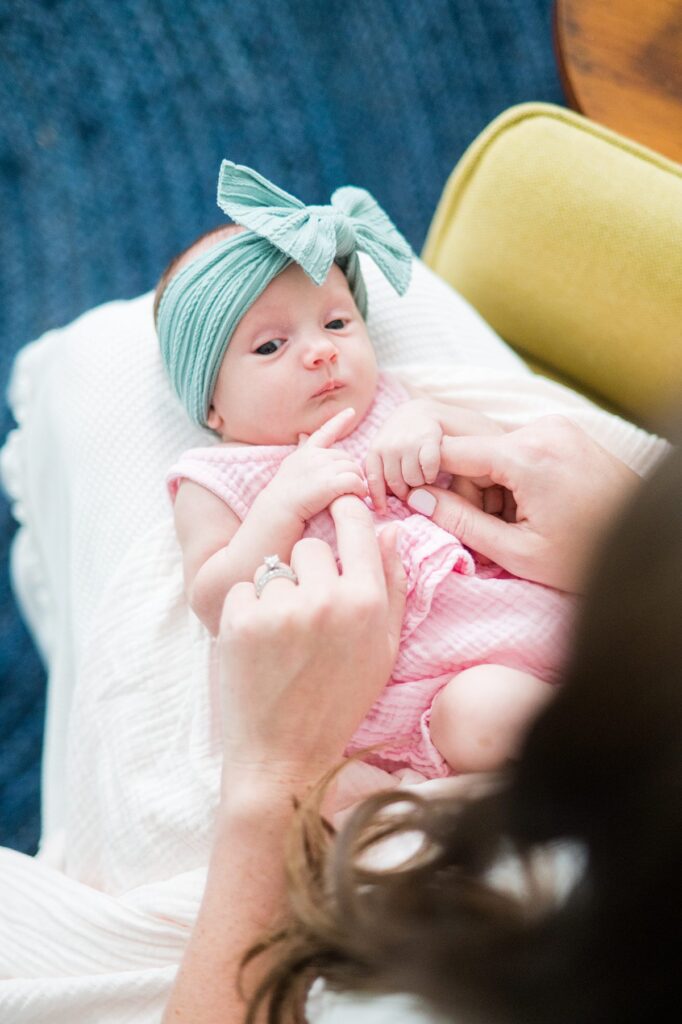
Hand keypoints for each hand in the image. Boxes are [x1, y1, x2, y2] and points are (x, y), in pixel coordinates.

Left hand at [218, 496, 406, 788]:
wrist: (284, 755)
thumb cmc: (339, 701)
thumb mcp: (383, 649)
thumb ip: (392, 586)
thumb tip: (390, 528)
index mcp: (366, 603)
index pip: (355, 523)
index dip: (343, 513)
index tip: (335, 515)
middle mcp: (326, 599)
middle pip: (310, 545)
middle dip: (307, 570)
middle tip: (308, 614)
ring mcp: (281, 610)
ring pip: (274, 566)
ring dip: (276, 592)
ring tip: (283, 636)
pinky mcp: (241, 621)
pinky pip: (244, 588)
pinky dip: (247, 610)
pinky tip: (259, 645)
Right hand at [265, 407, 366, 521]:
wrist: (277, 512)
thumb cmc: (283, 495)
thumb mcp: (291, 466)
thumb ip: (301, 451)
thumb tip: (303, 435)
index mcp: (306, 452)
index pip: (324, 432)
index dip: (339, 421)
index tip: (351, 411)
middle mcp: (314, 456)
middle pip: (346, 457)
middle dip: (350, 471)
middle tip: (350, 486)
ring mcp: (321, 468)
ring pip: (353, 468)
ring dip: (357, 481)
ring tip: (354, 493)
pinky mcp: (329, 483)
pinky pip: (355, 481)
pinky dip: (360, 489)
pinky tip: (357, 496)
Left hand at [365, 398, 442, 511]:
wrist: (420, 412)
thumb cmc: (400, 439)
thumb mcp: (383, 450)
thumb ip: (380, 469)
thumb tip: (376, 501)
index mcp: (376, 450)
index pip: (373, 479)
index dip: (378, 498)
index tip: (383, 511)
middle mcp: (390, 446)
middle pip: (396, 484)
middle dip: (404, 492)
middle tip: (411, 491)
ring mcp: (409, 442)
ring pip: (414, 480)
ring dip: (420, 484)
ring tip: (421, 479)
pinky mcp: (429, 439)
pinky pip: (429, 470)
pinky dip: (432, 475)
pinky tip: (432, 473)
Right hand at [405, 415, 639, 592]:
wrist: (646, 545)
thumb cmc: (584, 557)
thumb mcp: (516, 551)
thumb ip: (461, 522)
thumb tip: (418, 499)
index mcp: (527, 455)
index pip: (448, 451)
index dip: (426, 479)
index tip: (414, 502)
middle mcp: (541, 429)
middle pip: (475, 454)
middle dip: (474, 492)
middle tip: (498, 531)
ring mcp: (557, 427)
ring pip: (496, 453)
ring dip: (496, 487)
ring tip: (524, 523)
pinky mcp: (567, 432)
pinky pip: (520, 450)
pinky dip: (517, 478)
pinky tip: (538, 508)